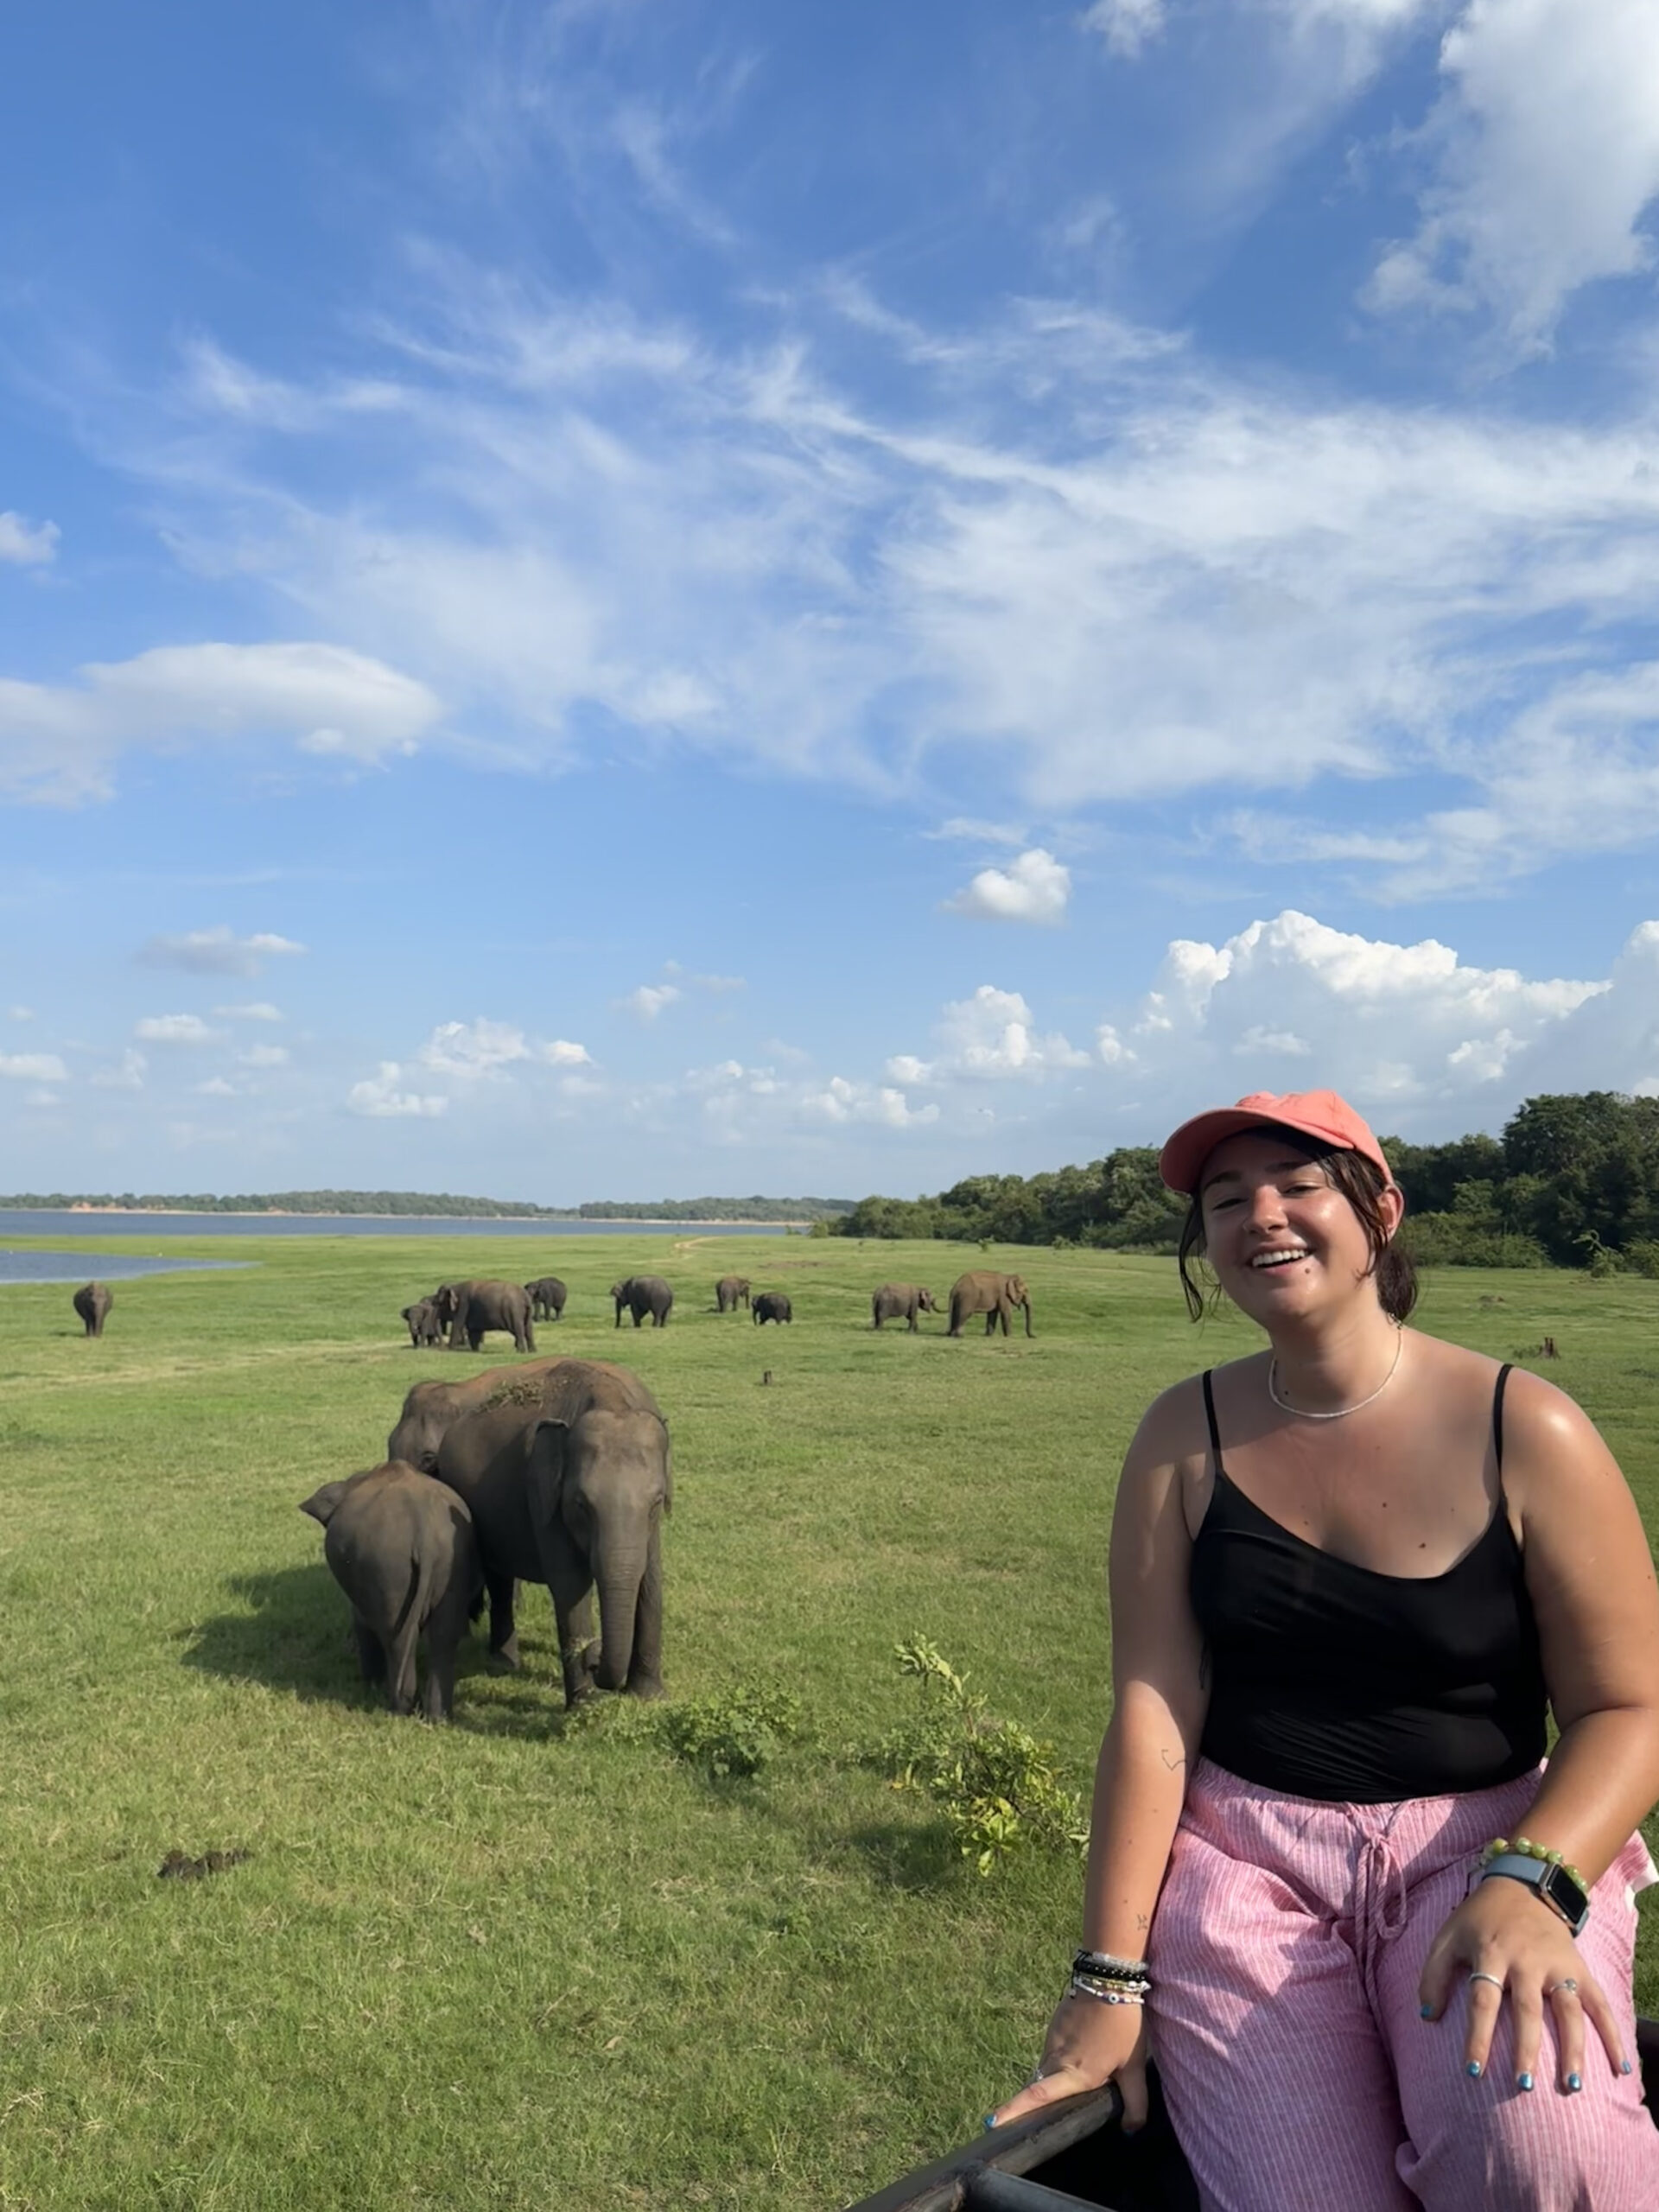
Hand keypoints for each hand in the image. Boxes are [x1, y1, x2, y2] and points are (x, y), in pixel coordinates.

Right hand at [987, 1994, 1147, 2131]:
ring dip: (1046, 2085)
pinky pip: (1049, 2056)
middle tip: (1022, 2122)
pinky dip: (1055, 2067)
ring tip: (1061, 2093)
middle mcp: (1056, 2060)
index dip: (1014, 2110)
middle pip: (1035, 2088)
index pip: (1038, 2097)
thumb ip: (1135, 2102)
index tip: (991, 2122)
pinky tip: (1075, 2062)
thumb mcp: (1135, 2066)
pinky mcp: (1053, 2028)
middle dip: (1026, 2107)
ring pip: (1043, 2072)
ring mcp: (1051, 2042)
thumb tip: (1131, 2130)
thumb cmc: (1121, 2024)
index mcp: (1075, 2074)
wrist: (1107, 1978)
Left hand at [1418, 1874, 1626, 2092]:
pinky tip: (1618, 2066)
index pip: (1483, 1999)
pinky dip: (1612, 2033)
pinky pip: (1599, 2003)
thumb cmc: (1480, 1919)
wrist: (1523, 1885)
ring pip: (1567, 2010)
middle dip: (1526, 2048)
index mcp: (1491, 1953)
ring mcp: (1556, 1965)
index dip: (1478, 2035)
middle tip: (1523, 2084)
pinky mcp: (1579, 1968)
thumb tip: (1427, 2016)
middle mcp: (1526, 1960)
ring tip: (1571, 2085)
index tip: (1473, 2070)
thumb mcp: (1449, 1936)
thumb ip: (1434, 1974)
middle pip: (1527, 2009)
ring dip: (1572, 2048)